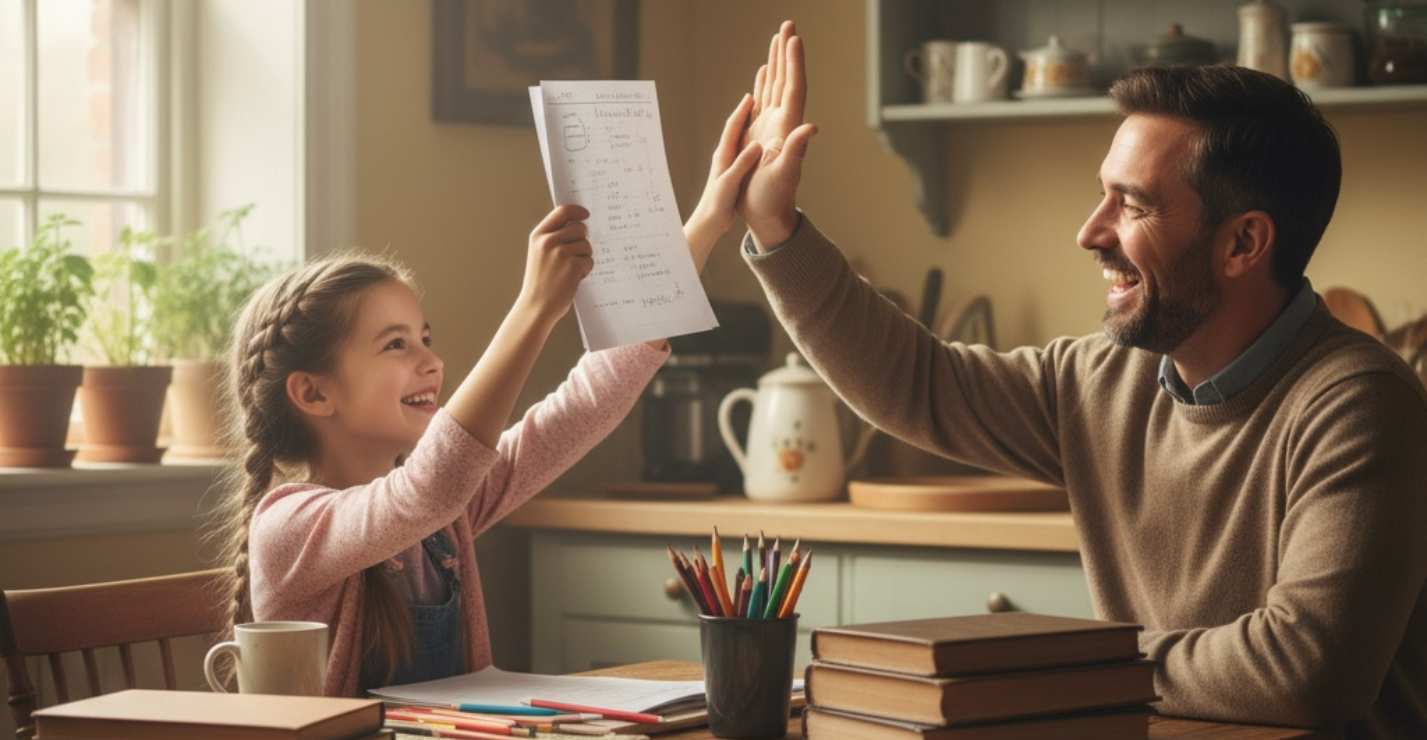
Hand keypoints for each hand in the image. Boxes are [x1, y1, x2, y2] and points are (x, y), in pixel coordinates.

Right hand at [518, 204, 592, 325]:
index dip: (577, 210)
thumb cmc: (540, 282)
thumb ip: (553, 237)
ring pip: (586, 245)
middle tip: (577, 254)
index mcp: (538, 235)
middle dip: (583, 240)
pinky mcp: (573, 266)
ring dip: (584, 257)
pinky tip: (574, 278)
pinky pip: (590, 260)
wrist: (536, 306)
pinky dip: (586, 270)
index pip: (562, 211)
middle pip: (579, 228)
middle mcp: (548, 241)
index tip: (586, 214)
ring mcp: (561, 253)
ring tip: (571, 270)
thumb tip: (578, 225)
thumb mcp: (539, 254)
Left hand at [684, 94, 762, 272]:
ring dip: (747, 126)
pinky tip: (757, 144)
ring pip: (739, 140)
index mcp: (722, 156)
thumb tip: (756, 145)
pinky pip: (743, 153)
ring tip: (758, 115)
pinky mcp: (732, 174)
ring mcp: (727, 165)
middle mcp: (724, 157)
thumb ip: (742, 164)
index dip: (741, 111)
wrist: (708, 222)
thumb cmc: (716, 204)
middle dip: (744, 113)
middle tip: (755, 98)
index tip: (750, 97)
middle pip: (734, 129)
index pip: (732, 128)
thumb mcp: (730, 182)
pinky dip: (750, 143)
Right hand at [738, 20, 816, 250]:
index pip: (794, 88)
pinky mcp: (761, 134)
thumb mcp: (784, 176)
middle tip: (788, 24)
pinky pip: (764, 101)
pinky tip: (763, 72)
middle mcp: (784, 123)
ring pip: (776, 86)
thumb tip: (812, 128)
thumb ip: (796, 151)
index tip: (794, 38)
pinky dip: (764, 82)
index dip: (794, 63)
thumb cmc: (774, 200)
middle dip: (787, 52)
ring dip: (777, 62)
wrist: (768, 215)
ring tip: (778, 38)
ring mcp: (772, 127)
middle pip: (787, 80)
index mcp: (788, 128)